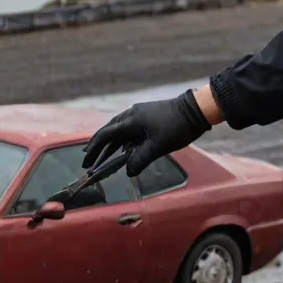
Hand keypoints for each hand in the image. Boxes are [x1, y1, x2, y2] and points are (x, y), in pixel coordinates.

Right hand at [81, 89, 212, 176]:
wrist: (196, 110)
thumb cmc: (177, 127)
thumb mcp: (158, 147)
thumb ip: (140, 160)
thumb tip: (127, 172)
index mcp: (131, 120)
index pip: (106, 135)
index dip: (94, 149)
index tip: (86, 161)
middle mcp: (131, 115)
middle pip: (108, 132)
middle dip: (97, 148)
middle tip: (88, 162)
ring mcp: (138, 114)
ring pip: (118, 131)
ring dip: (109, 146)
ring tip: (100, 159)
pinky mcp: (146, 117)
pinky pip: (127, 130)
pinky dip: (120, 141)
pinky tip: (120, 151)